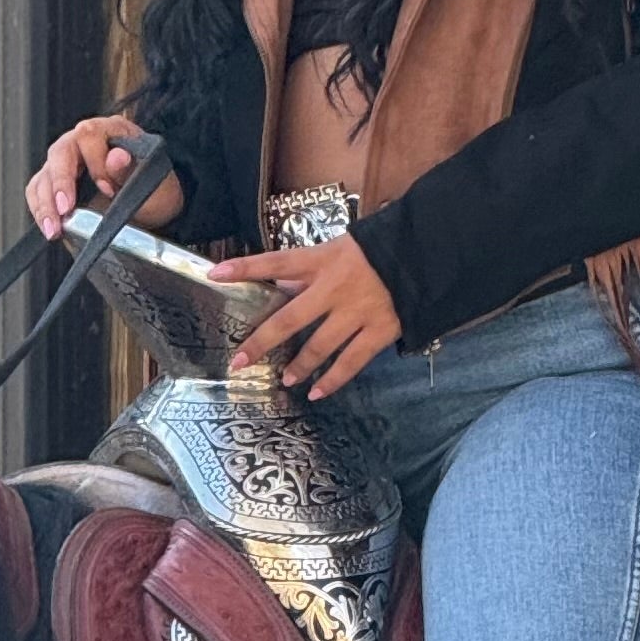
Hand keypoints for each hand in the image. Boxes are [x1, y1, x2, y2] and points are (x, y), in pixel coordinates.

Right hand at [28, 120, 181, 240]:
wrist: (154, 209)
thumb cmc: (158, 192)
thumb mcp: (157, 185)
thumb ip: (134, 172)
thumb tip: (115, 157)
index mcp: (112, 131)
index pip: (89, 134)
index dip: (95, 162)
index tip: (108, 189)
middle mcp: (84, 142)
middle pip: (60, 152)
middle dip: (60, 183)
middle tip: (65, 209)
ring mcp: (68, 162)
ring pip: (45, 173)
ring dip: (45, 202)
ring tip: (54, 229)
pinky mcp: (57, 182)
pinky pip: (38, 190)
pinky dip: (40, 209)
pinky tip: (50, 227)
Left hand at [219, 232, 403, 402]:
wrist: (425, 256)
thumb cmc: (377, 250)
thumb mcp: (339, 248)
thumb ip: (310, 269)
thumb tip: (279, 288)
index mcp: (322, 260)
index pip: (276, 261)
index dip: (245, 267)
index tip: (214, 273)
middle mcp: (334, 287)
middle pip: (290, 318)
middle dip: (262, 341)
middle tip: (241, 361)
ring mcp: (357, 311)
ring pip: (319, 346)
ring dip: (299, 365)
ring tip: (285, 379)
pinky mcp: (379, 330)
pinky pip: (351, 361)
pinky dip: (333, 379)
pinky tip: (318, 391)